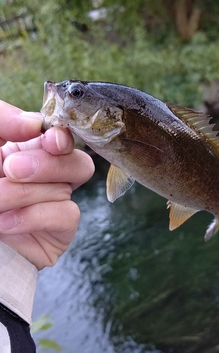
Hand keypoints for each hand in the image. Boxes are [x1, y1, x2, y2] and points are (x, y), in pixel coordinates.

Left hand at [0, 101, 93, 268]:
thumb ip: (3, 121)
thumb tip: (34, 124)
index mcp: (31, 152)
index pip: (62, 138)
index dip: (62, 137)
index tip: (48, 139)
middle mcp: (50, 177)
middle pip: (78, 162)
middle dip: (48, 164)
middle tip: (11, 169)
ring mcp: (56, 204)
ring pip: (65, 189)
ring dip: (24, 193)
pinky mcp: (60, 232)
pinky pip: (66, 215)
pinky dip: (33, 216)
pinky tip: (5, 222)